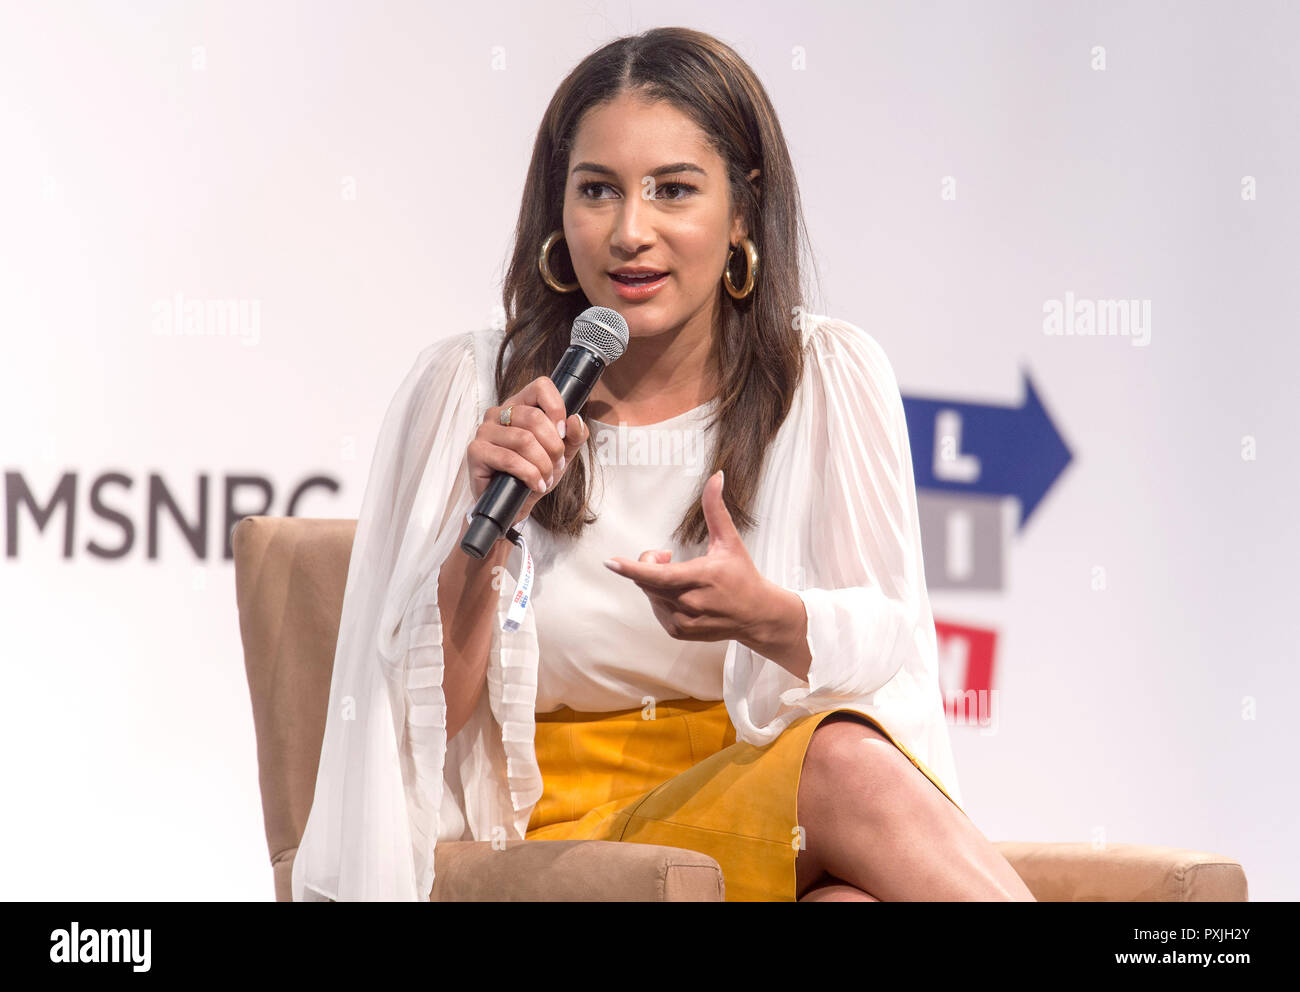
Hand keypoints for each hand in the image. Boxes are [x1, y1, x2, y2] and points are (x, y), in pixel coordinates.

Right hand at [466, 376, 589, 527]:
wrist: (513, 504)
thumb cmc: (533, 474)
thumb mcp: (562, 454)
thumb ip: (574, 436)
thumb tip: (576, 420)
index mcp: (519, 405)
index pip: (541, 386)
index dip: (557, 408)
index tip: (564, 433)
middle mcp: (499, 413)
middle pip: (534, 417)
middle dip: (554, 446)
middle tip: (557, 464)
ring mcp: (485, 431)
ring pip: (524, 440)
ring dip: (543, 464)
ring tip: (546, 477)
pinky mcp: (476, 451)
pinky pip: (510, 459)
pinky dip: (530, 474)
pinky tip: (535, 484)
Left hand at [603, 470, 777, 643]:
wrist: (756, 615)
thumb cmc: (743, 576)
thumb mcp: (730, 541)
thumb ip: (715, 508)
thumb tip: (715, 477)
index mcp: (701, 577)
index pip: (658, 574)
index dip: (632, 568)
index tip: (611, 563)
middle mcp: (690, 602)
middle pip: (647, 580)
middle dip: (649, 563)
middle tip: (668, 555)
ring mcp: (683, 620)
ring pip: (649, 594)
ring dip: (655, 582)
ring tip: (681, 578)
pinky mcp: (679, 631)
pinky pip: (656, 608)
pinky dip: (661, 598)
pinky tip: (682, 596)